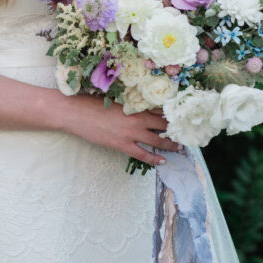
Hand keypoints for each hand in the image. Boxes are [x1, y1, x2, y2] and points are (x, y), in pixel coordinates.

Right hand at [60, 96, 180, 165]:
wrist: (76, 113)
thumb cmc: (91, 104)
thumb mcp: (113, 101)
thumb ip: (128, 105)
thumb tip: (137, 106)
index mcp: (134, 106)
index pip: (159, 110)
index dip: (171, 115)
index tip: (181, 117)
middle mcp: (137, 119)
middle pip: (163, 125)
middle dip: (175, 130)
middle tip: (185, 133)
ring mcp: (131, 133)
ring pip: (157, 140)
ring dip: (170, 144)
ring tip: (179, 147)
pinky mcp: (122, 145)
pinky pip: (143, 154)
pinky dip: (154, 158)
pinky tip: (162, 161)